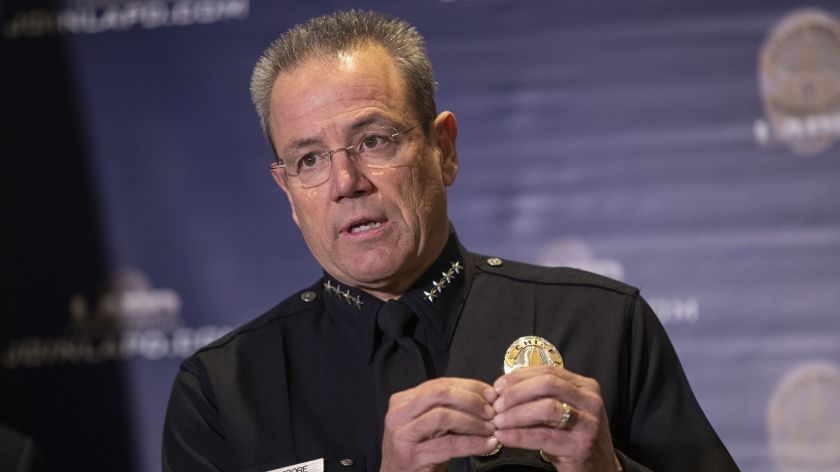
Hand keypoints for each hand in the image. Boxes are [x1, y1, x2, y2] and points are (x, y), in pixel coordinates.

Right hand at [380, 377, 499, 471]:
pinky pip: (449, 444)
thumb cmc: (419, 454)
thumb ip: (449, 409)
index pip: (440, 384)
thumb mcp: (431, 426)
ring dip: (473, 422)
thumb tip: (484, 398)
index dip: (469, 387)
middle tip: (491, 411)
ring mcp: (403, 435)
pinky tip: (487, 445)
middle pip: (440, 394)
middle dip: (471, 400)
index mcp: (403, 401)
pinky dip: (472, 443)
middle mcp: (398, 415)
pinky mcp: (412, 456)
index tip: (490, 394)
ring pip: (443, 416)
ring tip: (489, 429)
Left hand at [492, 366, 620, 471]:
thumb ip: (541, 397)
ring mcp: (588, 423)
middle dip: (516, 393)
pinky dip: (519, 435)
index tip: (497, 387)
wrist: (598, 468)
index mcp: (585, 386)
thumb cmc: (571, 438)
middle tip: (496, 405)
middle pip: (547, 384)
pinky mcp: (581, 446)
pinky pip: (544, 436)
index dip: (519, 377)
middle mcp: (590, 400)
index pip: (548, 371)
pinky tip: (504, 436)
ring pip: (547, 407)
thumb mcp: (562, 412)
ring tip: (498, 422)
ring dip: (516, 413)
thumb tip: (503, 389)